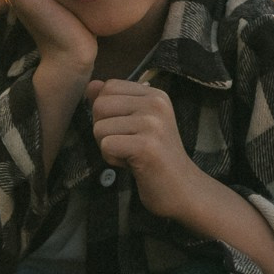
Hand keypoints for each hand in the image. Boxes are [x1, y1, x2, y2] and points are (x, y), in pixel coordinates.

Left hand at [89, 79, 207, 220]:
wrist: (183, 188)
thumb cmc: (156, 157)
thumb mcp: (137, 122)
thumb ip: (114, 102)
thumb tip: (90, 86)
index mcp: (155, 94)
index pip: (109, 86)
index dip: (107, 111)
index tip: (127, 130)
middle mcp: (155, 104)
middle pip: (100, 105)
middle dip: (103, 129)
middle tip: (127, 144)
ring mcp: (152, 124)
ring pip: (99, 127)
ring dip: (108, 147)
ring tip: (131, 154)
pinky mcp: (146, 146)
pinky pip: (106, 145)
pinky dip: (112, 159)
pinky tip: (132, 164)